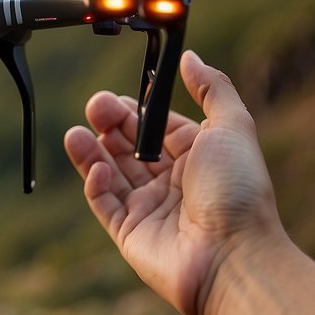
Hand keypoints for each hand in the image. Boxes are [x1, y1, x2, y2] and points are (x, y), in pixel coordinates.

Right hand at [63, 50, 286, 314]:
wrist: (234, 257)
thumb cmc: (238, 191)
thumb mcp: (232, 127)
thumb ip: (212, 88)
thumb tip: (189, 56)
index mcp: (197, 159)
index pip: (158, 128)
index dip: (137, 111)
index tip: (120, 95)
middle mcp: (173, 183)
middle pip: (130, 147)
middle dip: (110, 124)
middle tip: (96, 105)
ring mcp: (149, 209)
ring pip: (111, 172)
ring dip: (92, 151)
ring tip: (76, 132)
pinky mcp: (129, 233)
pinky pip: (104, 203)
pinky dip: (95, 182)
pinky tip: (97, 167)